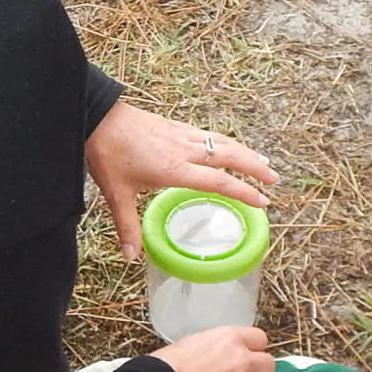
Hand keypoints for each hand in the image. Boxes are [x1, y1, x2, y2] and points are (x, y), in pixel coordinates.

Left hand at [85, 101, 277, 260]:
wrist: (96, 116)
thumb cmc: (107, 153)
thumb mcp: (116, 194)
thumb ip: (127, 225)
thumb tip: (131, 256)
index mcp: (174, 168)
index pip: (218, 181)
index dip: (243, 191)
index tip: (263, 201)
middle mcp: (184, 150)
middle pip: (229, 156)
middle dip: (255, 168)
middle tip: (274, 180)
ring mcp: (181, 135)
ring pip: (222, 142)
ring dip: (245, 152)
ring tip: (263, 162)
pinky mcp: (175, 126)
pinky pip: (209, 134)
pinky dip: (226, 142)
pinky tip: (229, 146)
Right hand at [152, 326, 274, 371]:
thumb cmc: (167, 367)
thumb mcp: (194, 342)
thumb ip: (217, 348)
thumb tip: (219, 355)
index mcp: (231, 338)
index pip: (260, 339)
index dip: (254, 348)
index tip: (249, 353)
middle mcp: (243, 360)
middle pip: (268, 364)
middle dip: (258, 370)